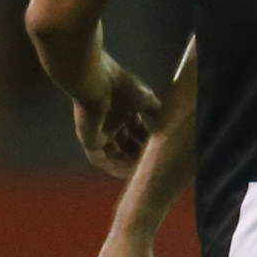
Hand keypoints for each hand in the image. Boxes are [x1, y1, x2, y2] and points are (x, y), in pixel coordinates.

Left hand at [73, 59, 161, 177]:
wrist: (97, 83)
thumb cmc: (121, 87)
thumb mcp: (146, 99)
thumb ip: (155, 110)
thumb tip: (168, 119)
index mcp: (122, 110)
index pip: (136, 130)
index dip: (147, 141)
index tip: (159, 151)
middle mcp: (110, 121)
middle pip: (126, 144)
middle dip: (139, 155)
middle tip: (152, 165)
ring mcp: (98, 132)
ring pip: (114, 154)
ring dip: (127, 163)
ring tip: (142, 172)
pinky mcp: (89, 140)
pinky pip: (101, 160)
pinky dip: (113, 167)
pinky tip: (126, 173)